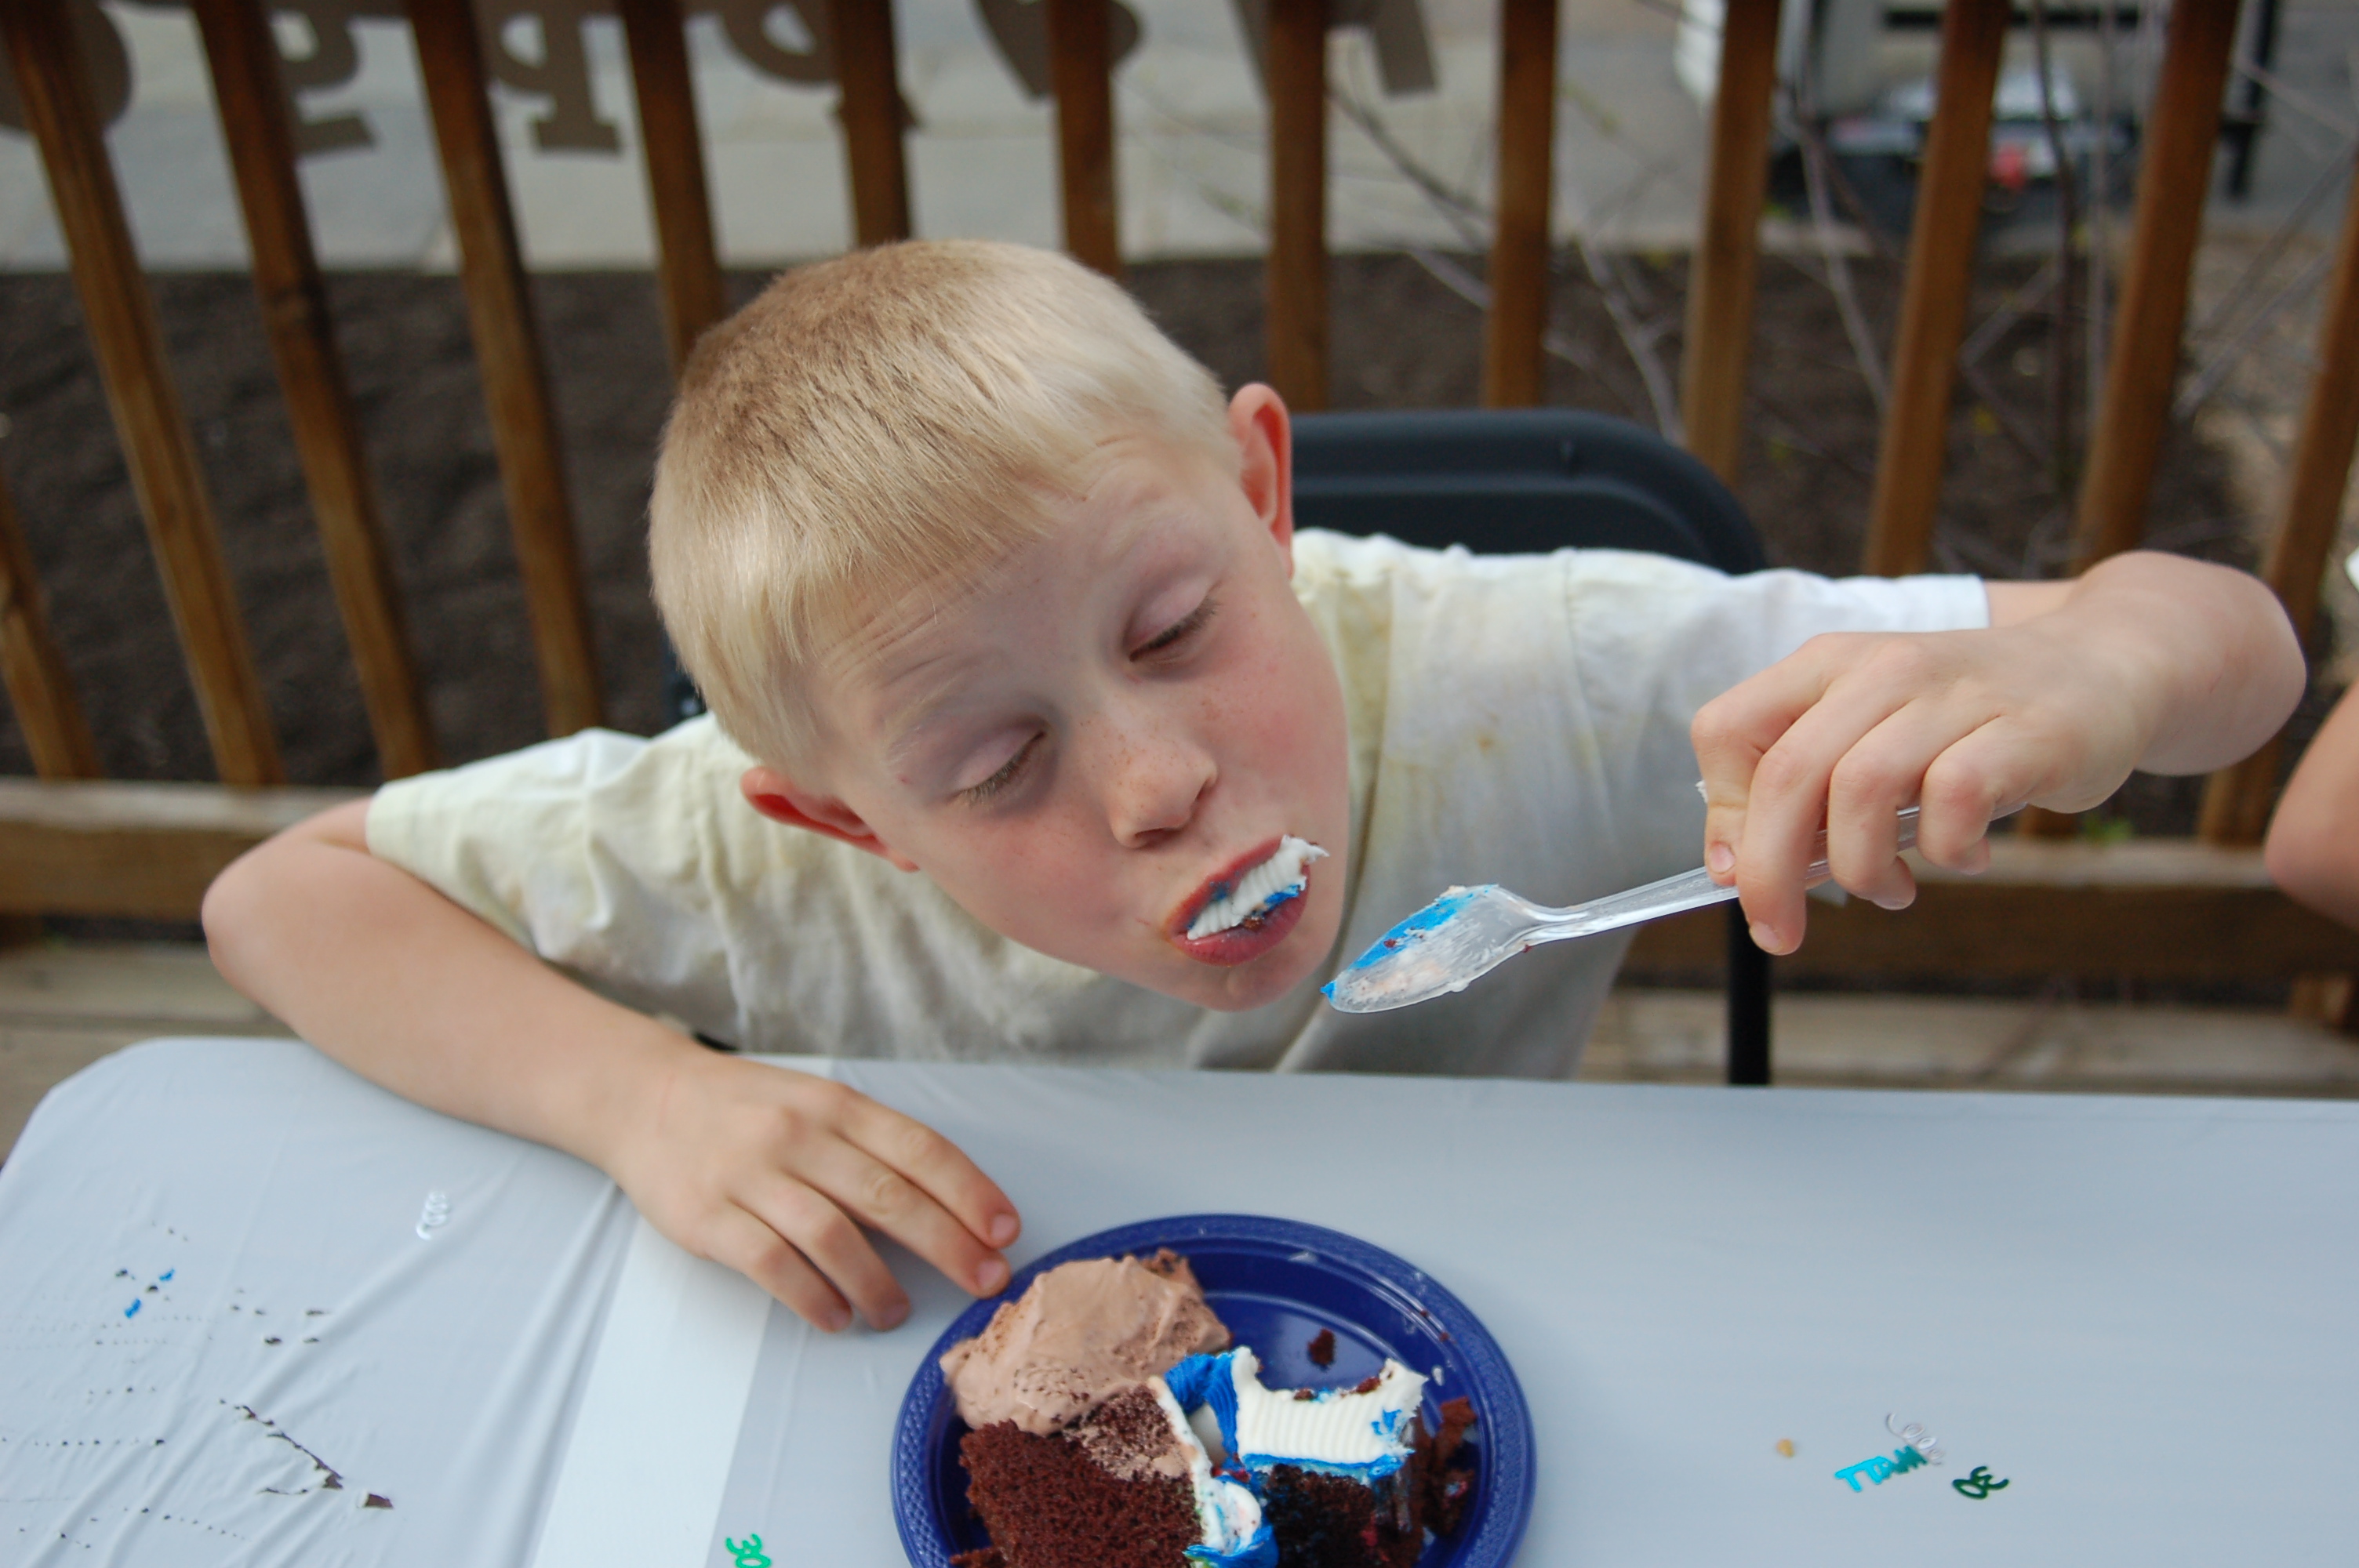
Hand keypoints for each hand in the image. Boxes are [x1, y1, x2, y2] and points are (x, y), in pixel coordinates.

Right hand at [605, 1049, 1020, 1330]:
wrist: (644, 1099)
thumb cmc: (748, 1109)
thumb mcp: (815, 1104)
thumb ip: (872, 1147)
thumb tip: (951, 1206)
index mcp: (835, 1105)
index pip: (919, 1150)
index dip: (969, 1193)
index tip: (1006, 1232)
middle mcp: (798, 1136)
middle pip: (889, 1197)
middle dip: (948, 1245)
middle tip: (984, 1282)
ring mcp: (750, 1176)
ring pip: (833, 1238)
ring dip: (877, 1285)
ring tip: (895, 1313)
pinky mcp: (708, 1218)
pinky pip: (774, 1266)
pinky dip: (813, 1298)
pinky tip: (836, 1316)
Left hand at [1691, 617, 2147, 954]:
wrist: (2105, 667)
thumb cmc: (1971, 722)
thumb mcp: (1874, 733)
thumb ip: (1806, 788)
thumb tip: (1740, 869)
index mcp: (1828, 665)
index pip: (1727, 729)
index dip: (1722, 811)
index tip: (1742, 870)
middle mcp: (1883, 668)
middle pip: (1787, 775)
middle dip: (1770, 873)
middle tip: (1778, 930)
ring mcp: (1954, 695)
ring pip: (1862, 789)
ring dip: (1860, 867)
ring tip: (1890, 889)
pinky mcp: (2023, 731)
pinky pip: (1953, 800)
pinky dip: (1947, 851)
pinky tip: (1966, 855)